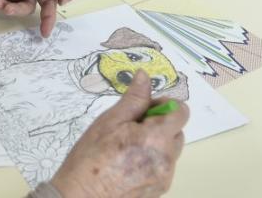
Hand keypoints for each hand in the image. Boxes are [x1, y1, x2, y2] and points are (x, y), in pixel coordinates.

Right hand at [50, 70, 187, 197]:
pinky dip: (152, 160)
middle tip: (131, 128)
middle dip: (159, 124)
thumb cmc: (90, 157)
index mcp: (156, 138)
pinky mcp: (159, 190)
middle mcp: (166, 160)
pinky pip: (163, 167)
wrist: (80, 196)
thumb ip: (134, 99)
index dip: (164, 105)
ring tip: (127, 148)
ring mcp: (164, 178)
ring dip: (156, 143)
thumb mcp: (110, 121)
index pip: (181, 112)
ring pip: (170, 150)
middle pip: (176, 131)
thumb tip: (145, 75)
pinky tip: (128, 163)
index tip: (144, 110)